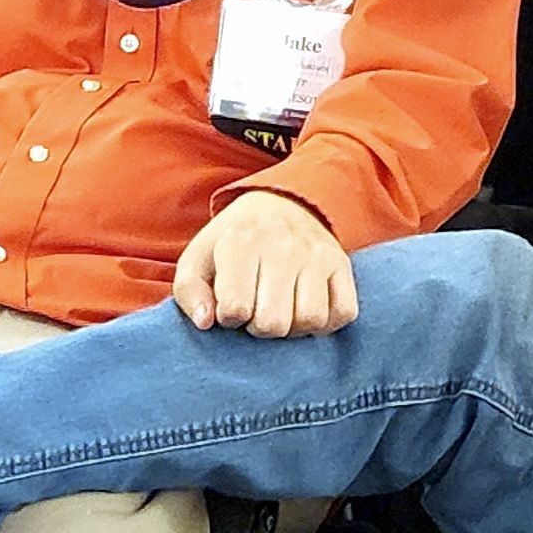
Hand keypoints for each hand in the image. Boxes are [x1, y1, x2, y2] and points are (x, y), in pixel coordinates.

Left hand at [174, 190, 356, 337]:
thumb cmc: (232, 243)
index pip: (236, 310)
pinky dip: (326, 323)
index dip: (229, 318)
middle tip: (256, 312)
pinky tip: (306, 311)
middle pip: (274, 323)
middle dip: (260, 328)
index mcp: (240, 242)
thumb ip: (189, 292)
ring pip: (311, 320)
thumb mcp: (197, 260)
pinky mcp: (341, 264)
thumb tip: (206, 322)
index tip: (230, 306)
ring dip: (294, 328)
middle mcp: (282, 247)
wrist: (279, 204)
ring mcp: (316, 255)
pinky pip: (343, 312)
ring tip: (281, 311)